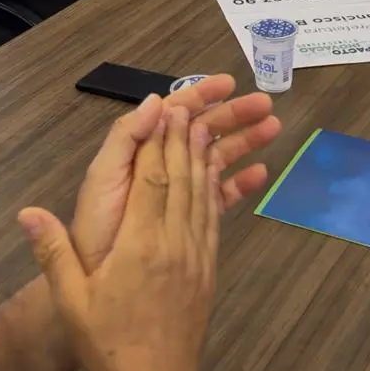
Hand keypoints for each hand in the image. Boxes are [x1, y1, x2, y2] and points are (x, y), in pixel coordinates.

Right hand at [20, 107, 218, 370]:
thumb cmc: (107, 346)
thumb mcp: (71, 301)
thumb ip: (52, 253)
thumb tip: (26, 212)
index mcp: (140, 245)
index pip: (152, 180)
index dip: (159, 141)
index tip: (163, 109)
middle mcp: (173, 243)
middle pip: (182, 179)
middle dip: (184, 138)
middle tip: (188, 105)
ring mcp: (195, 257)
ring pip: (202, 195)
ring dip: (203, 158)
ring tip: (207, 127)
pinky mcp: (207, 271)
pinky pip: (212, 220)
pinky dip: (213, 191)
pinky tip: (214, 176)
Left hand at [72, 74, 280, 273]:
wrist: (95, 287)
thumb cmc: (96, 231)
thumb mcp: (103, 179)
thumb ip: (126, 138)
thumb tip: (157, 101)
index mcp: (141, 151)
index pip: (174, 113)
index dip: (201, 96)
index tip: (230, 83)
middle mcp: (162, 167)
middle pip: (202, 131)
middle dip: (232, 114)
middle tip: (265, 102)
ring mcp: (179, 194)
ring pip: (216, 158)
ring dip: (244, 141)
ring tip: (273, 127)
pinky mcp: (192, 220)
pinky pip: (220, 196)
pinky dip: (241, 183)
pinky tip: (262, 173)